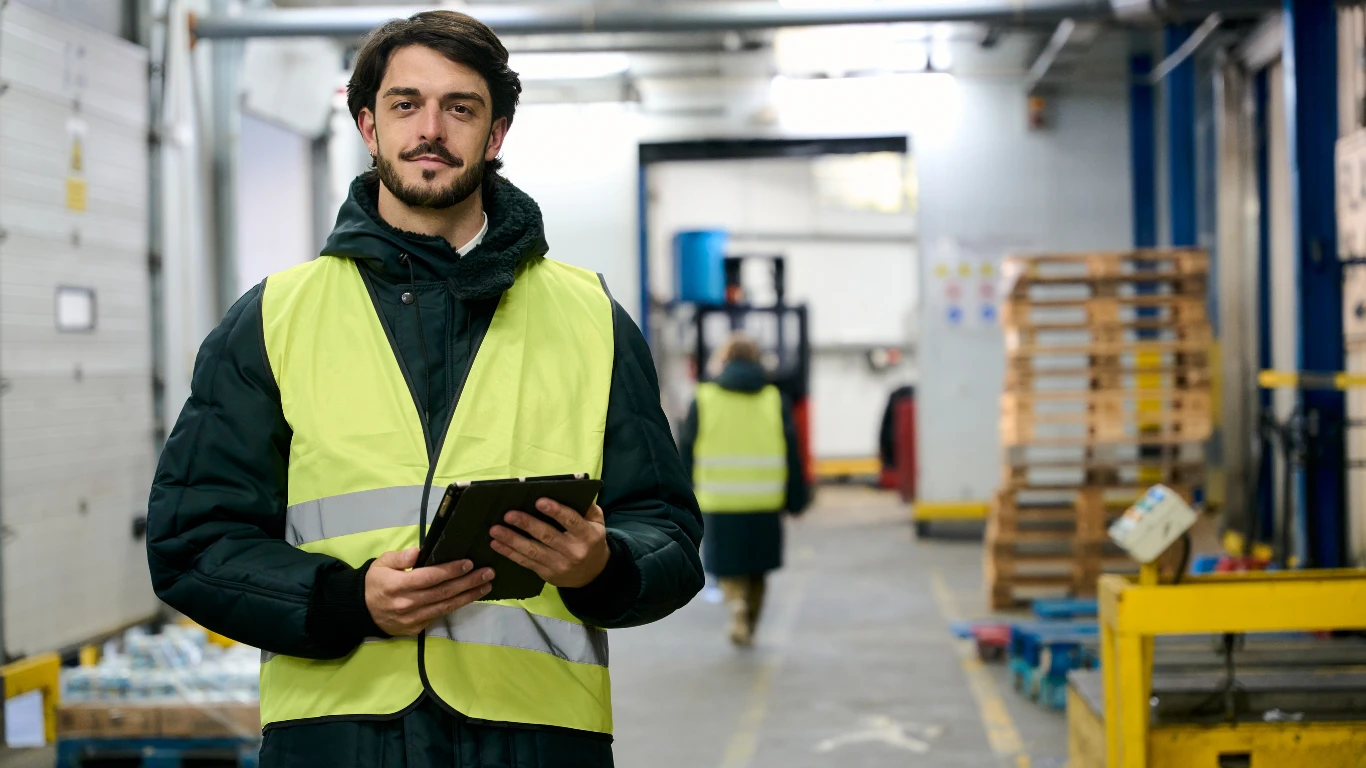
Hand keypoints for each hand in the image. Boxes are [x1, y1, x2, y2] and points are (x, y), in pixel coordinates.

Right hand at [365, 547, 493, 635]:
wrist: (361, 611)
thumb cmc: (375, 582)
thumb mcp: (381, 563)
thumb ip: (400, 558)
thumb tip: (417, 553)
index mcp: (397, 585)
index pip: (429, 577)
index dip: (450, 571)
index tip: (469, 563)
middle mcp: (407, 604)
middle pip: (443, 593)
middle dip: (468, 582)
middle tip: (488, 573)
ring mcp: (412, 619)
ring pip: (445, 607)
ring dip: (468, 596)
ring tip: (486, 585)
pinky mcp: (416, 628)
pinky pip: (439, 615)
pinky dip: (456, 606)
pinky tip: (469, 596)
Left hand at [489, 500, 609, 588]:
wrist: (592, 575)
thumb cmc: (592, 541)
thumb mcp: (598, 524)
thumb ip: (588, 508)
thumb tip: (571, 491)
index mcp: (588, 535)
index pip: (571, 521)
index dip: (556, 511)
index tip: (539, 501)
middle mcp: (574, 551)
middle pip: (547, 536)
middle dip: (526, 524)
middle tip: (508, 515)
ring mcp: (559, 565)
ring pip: (532, 551)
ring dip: (511, 540)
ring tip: (495, 530)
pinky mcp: (547, 574)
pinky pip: (526, 562)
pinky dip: (510, 553)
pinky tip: (497, 544)